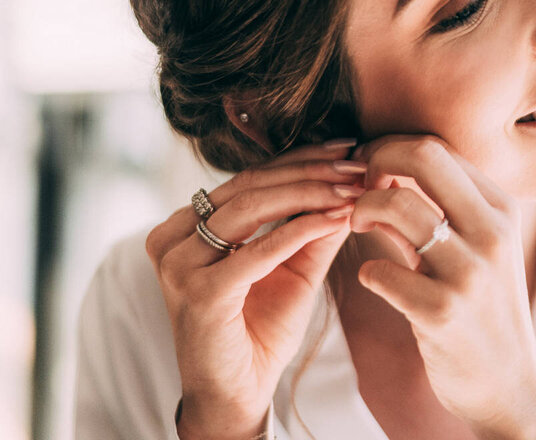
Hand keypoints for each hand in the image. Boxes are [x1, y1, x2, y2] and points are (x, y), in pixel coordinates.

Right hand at [145, 141, 365, 439]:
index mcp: (185, 227)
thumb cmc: (261, 329)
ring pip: (253, 208)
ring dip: (311, 194)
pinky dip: (301, 230)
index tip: (346, 147)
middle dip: (311, 172)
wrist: (238, 393)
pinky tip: (337, 218)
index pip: (249, 178)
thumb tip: (358, 184)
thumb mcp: (294, 268)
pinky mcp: (199, 292)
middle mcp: (173, 239)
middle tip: (358, 164)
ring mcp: (179, 265)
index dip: (300, 159)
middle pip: (251, 186)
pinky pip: (258, 250)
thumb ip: (317, 227)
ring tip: (354, 189)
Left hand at [350, 135, 535, 439]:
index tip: (371, 170)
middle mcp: (492, 232)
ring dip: (361, 211)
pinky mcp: (442, 312)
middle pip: (422, 156)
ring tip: (358, 226)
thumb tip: (387, 168)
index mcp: (502, 209)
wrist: (510, 382)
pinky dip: (366, 271)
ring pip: (396, 205)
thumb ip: (443, 208)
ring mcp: (469, 272)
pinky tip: (375, 280)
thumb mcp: (480, 248)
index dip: (391, 149)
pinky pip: (379, 271)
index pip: (438, 147)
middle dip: (376, 160)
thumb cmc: (484, 308)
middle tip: (358, 186)